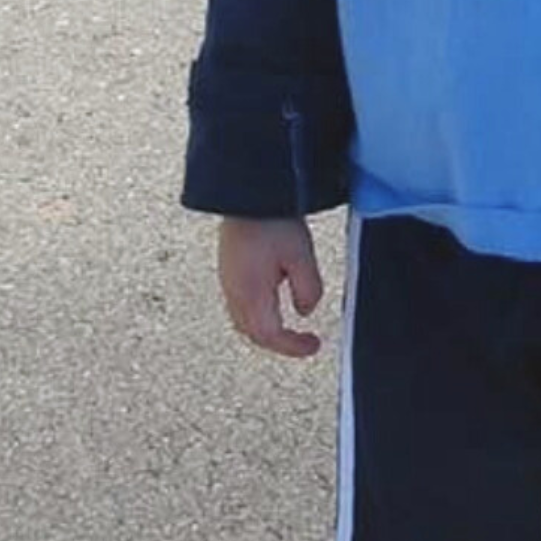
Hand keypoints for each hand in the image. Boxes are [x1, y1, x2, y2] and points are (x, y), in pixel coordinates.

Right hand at [217, 216, 324, 358]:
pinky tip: (271, 301)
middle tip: (301, 341)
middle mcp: (234, 292)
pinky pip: (238, 303)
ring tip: (287, 326)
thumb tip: (305, 311)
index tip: (313, 345)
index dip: (293, 347)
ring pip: (242, 320)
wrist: (248, 193)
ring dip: (265, 329)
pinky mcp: (227, 268)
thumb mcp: (302, 256)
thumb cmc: (273, 221)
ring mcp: (227, 280)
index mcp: (251, 294)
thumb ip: (308, 289)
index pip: (270, 335)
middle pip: (253, 333)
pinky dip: (256, 313)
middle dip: (278, 342)